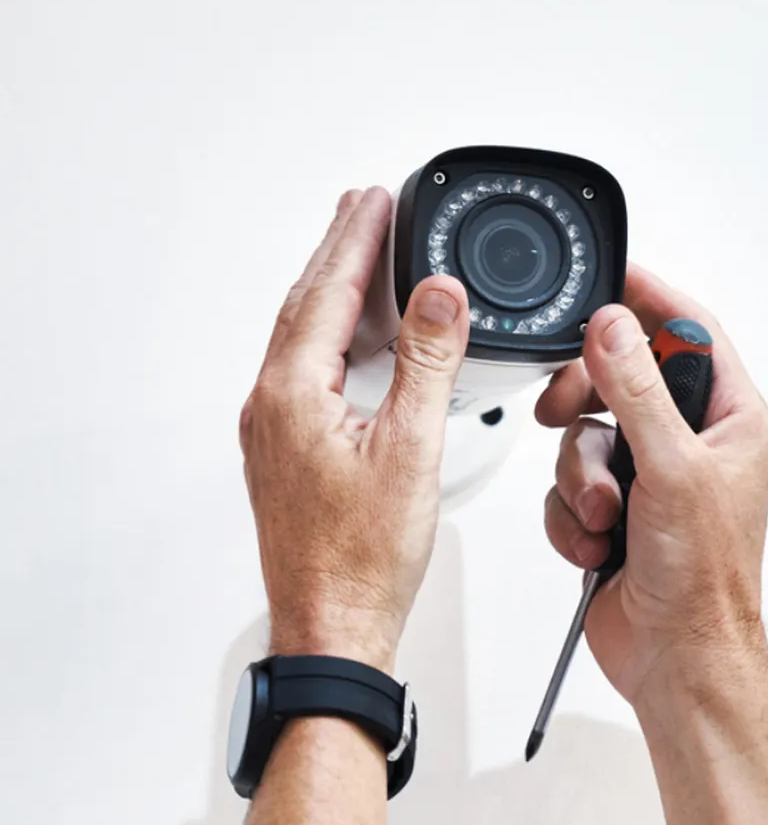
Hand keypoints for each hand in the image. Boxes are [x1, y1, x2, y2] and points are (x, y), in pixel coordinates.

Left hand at [239, 187, 470, 671]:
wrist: (334, 626)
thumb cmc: (364, 558)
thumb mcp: (412, 450)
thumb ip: (428, 364)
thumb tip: (439, 295)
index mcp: (293, 395)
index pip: (328, 294)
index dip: (357, 240)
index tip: (378, 198)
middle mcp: (271, 406)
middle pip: (308, 306)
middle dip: (340, 251)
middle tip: (366, 207)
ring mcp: (274, 431)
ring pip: (306, 338)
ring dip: (337, 291)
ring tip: (365, 257)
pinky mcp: (288, 452)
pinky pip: (308, 371)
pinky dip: (337, 336)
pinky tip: (360, 339)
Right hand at [538, 265, 767, 703]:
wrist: (678, 662)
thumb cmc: (705, 581)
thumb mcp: (672, 469)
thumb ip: (636, 390)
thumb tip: (615, 324)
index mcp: (732, 420)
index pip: (690, 332)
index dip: (650, 299)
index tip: (609, 275)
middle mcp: (693, 444)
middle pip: (620, 378)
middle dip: (586, 400)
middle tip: (563, 409)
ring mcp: (651, 480)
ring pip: (584, 435)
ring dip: (581, 480)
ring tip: (607, 519)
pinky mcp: (615, 515)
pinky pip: (568, 486)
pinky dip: (573, 517)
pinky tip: (598, 548)